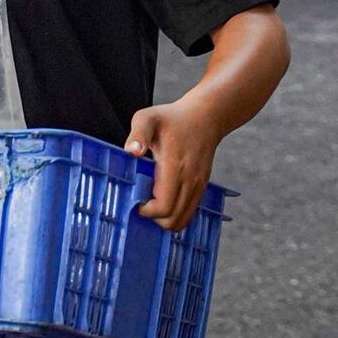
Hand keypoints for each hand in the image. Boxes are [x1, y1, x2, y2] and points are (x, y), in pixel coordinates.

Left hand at [126, 99, 222, 231]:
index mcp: (174, 167)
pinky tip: (163, 200)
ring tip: (151, 202)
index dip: (147, 211)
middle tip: (141, 203)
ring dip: (165, 218)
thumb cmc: (173, 118)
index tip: (136, 200)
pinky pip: (190, 212)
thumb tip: (132, 152)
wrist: (205, 117)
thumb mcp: (148, 118)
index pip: (163, 207)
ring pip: (183, 220)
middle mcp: (189, 181)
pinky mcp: (202, 187)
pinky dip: (176, 213)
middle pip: (173, 220)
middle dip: (153, 218)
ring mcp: (198, 186)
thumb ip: (138, 134)